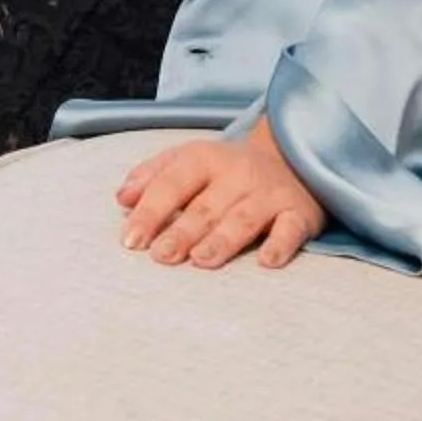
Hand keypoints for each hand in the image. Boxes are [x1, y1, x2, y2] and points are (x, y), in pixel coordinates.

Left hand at [117, 123, 326, 268]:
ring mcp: (269, 194)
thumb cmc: (226, 169)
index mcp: (203, 159)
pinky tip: (267, 262)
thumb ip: (152, 176)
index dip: (150, 212)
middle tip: (161, 256)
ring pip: (243, 219)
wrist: (291, 158)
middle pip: (205, 207)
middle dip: (182, 232)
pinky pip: (290, 229)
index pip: (170, 185)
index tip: (131, 240)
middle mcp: (236, 174)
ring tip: (200, 260)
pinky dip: (280, 245)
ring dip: (222, 240)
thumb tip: (122, 199)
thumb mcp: (187, 160)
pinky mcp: (299, 214)